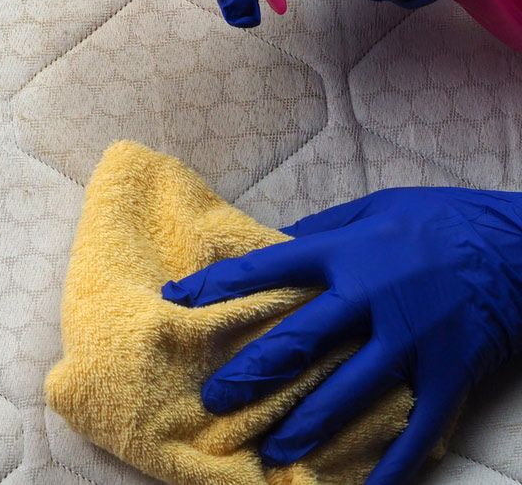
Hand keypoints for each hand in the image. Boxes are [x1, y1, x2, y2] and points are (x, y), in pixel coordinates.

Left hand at [162, 187, 521, 483]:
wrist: (513, 242)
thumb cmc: (434, 219)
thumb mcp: (370, 207)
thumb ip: (319, 229)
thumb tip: (272, 244)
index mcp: (345, 252)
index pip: (267, 269)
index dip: (219, 286)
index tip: (179, 301)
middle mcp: (370, 297)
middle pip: (299, 341)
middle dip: (252, 373)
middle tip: (215, 397)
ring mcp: (411, 339)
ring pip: (348, 391)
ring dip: (307, 426)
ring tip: (273, 452)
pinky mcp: (450, 370)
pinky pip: (418, 426)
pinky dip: (393, 462)